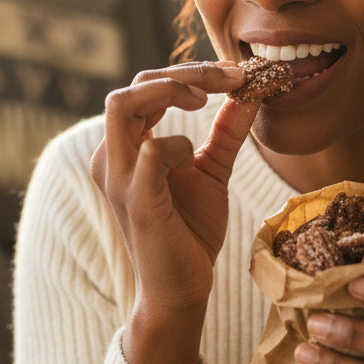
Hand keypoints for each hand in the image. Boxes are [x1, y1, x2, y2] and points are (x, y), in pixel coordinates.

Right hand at [90, 62, 258, 363]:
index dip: (189, 73)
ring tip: (207, 99)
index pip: (146, 86)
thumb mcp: (212, 171)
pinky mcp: (137, 202)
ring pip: (122, 105)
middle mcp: (113, 156)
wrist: (181, 290)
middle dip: (184, 73)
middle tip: (232, 77)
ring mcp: (120, 178)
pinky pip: (147, 153)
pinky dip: (173, 143)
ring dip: (170, 90)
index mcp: (127, 146)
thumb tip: (250, 93)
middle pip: (133, 86)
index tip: (235, 75)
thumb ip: (226, 132)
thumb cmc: (190, 232)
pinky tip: (191, 157)